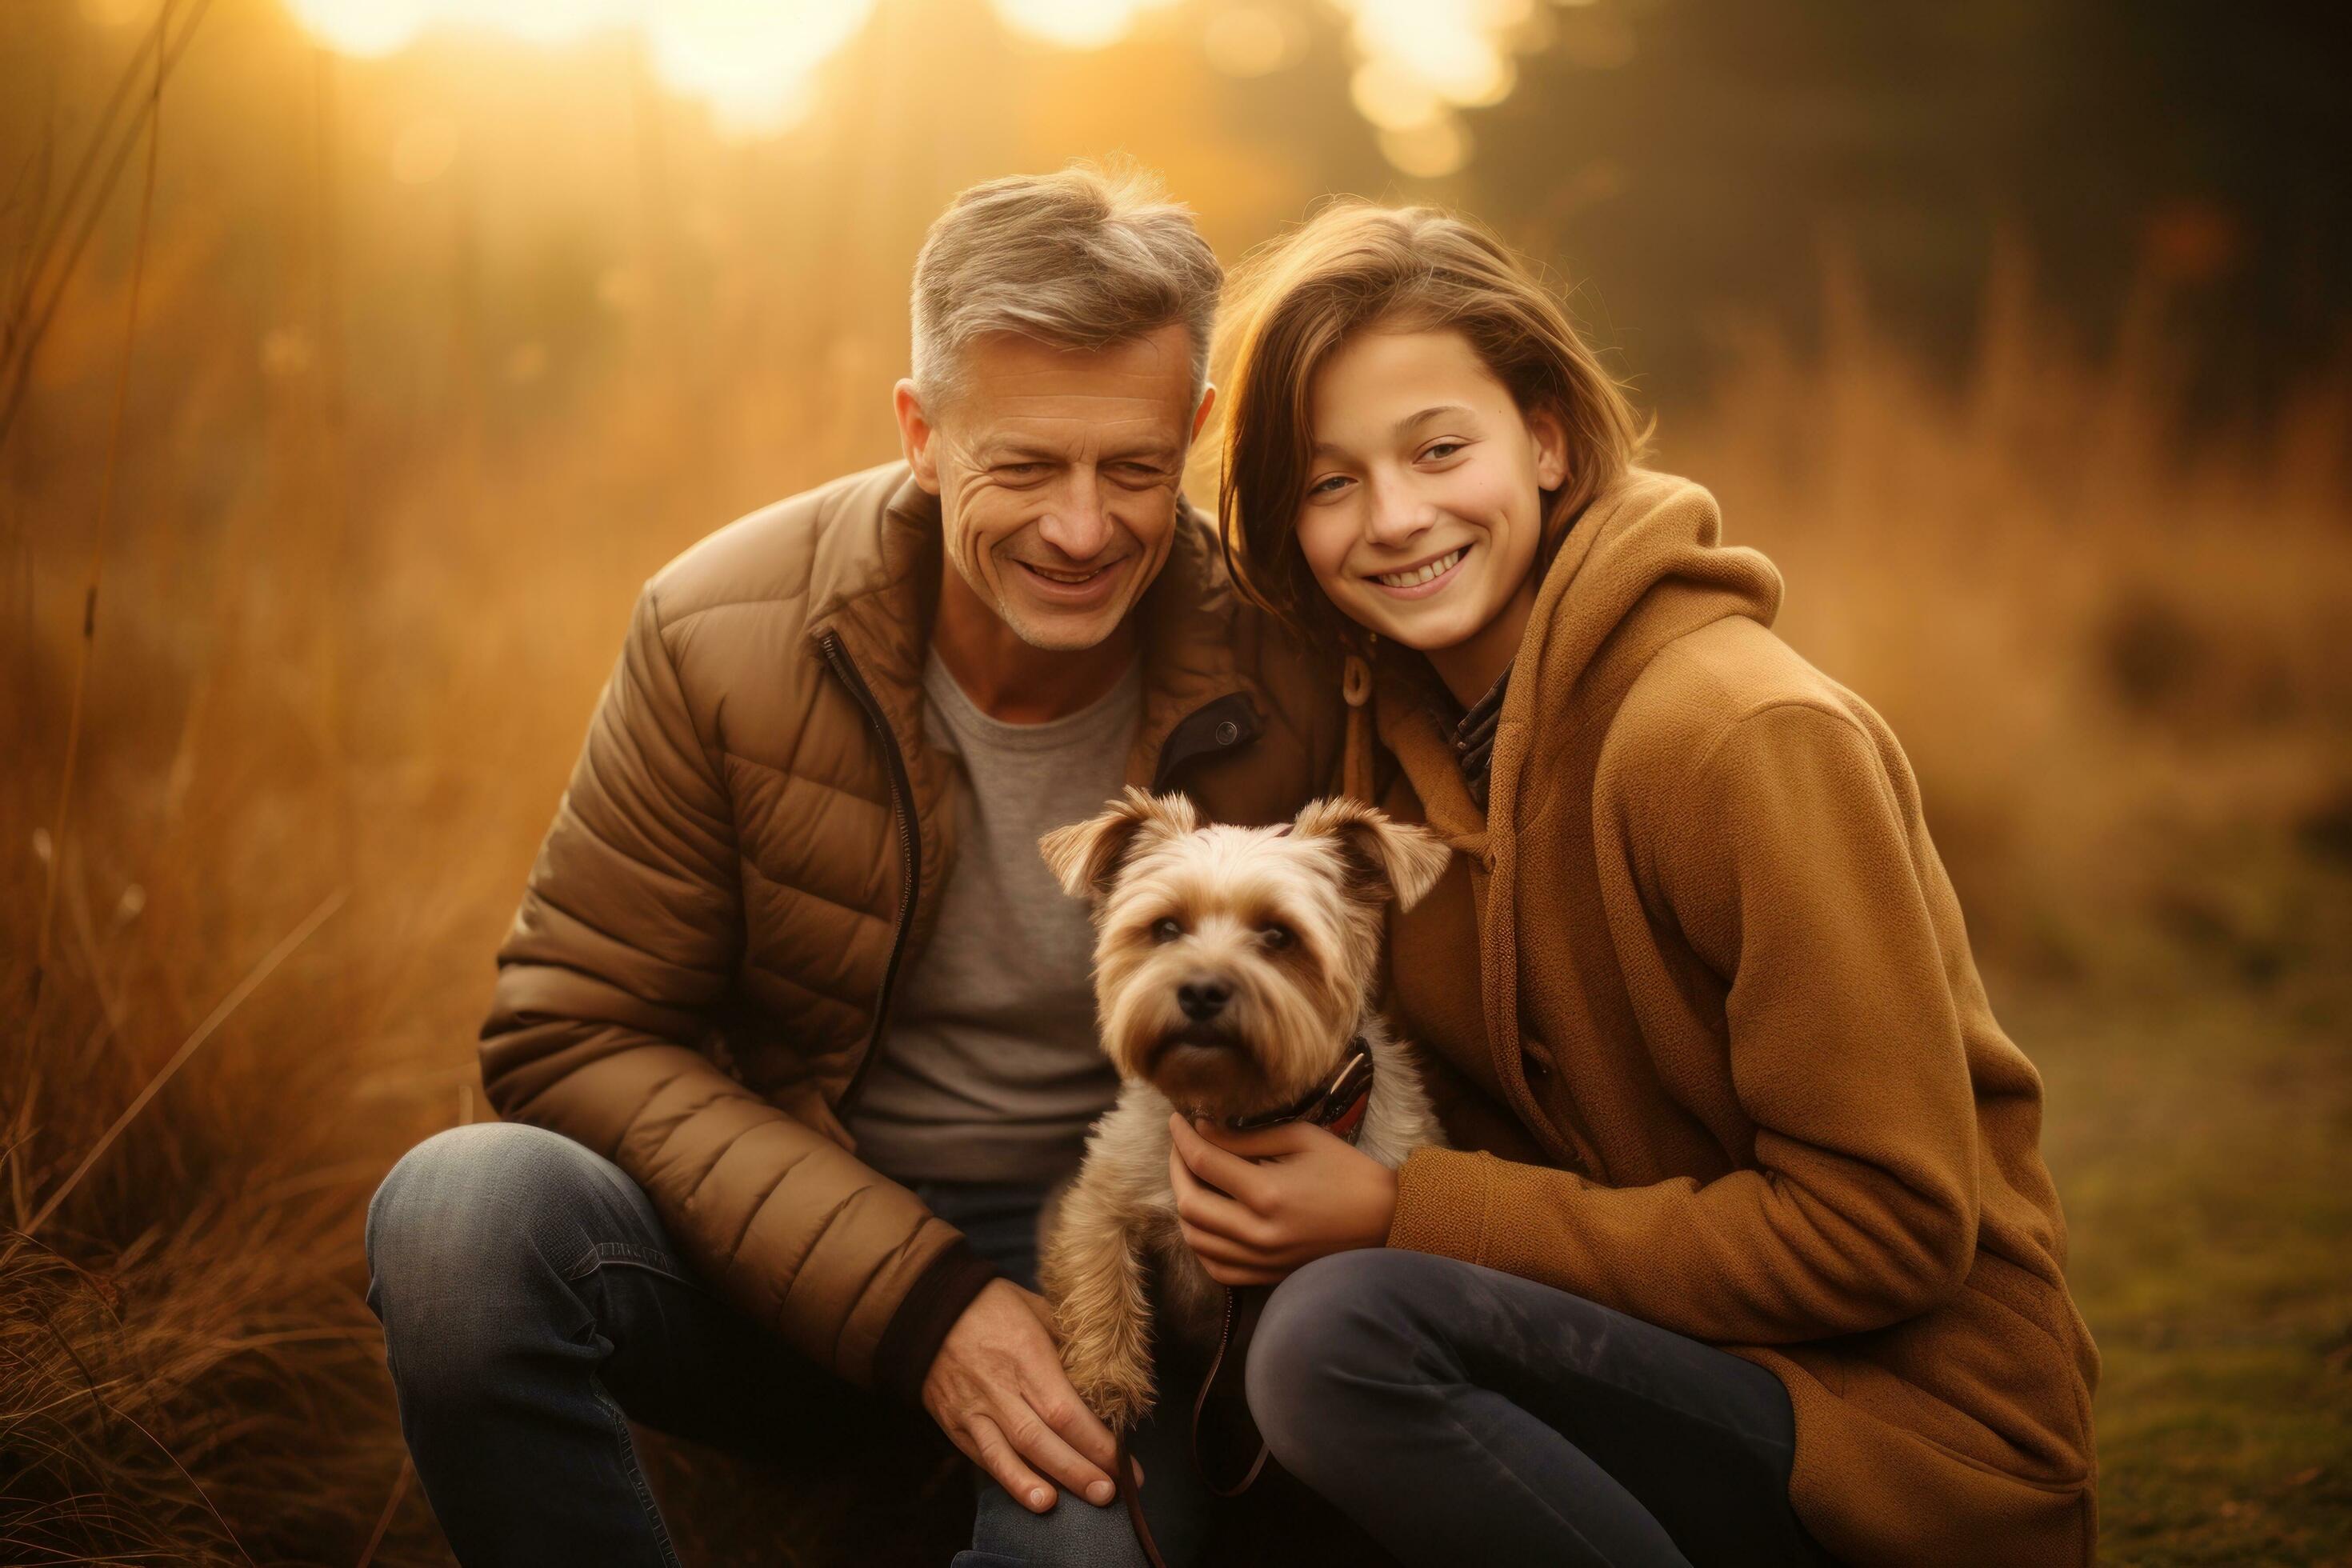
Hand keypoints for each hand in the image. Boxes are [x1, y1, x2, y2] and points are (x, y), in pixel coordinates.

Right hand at [921, 1278, 1121, 1512]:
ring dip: (1031, 1485)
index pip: (1064, 1409)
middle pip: (1040, 1439)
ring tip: (1055, 1506)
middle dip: (1076, 1471)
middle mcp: (998, 1387)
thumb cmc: (994, 1305)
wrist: (928, 1307)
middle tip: (1108, 1495)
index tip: (1125, 1463)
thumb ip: (1073, 1343)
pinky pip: (982, 1456)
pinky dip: (1007, 1477)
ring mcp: (972, 1409)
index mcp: (1026, 1355)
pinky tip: (1027, 1496)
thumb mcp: (1039, 1307)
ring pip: (1004, 1454)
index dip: (1096, 1442)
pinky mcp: (954, 1423)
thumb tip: (1114, 1373)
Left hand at [1167, 1111, 1399, 1285]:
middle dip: (1175, 1169)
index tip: (1177, 1120)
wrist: (1385, 1219)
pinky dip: (1201, 1243)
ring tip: (1192, 1178)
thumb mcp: (1301, 1138)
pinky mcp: (1266, 1275)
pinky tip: (1208, 1218)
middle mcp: (1258, 1232)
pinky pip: (1214, 1267)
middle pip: (1188, 1203)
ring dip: (1184, 1205)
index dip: (1182, 1136)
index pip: (1203, 1161)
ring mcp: (1260, 1259)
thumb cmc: (1346, 1171)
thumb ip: (1246, 1137)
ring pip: (1194, 1239)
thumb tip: (1201, 1130)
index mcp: (1268, 1193)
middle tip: (1181, 1147)